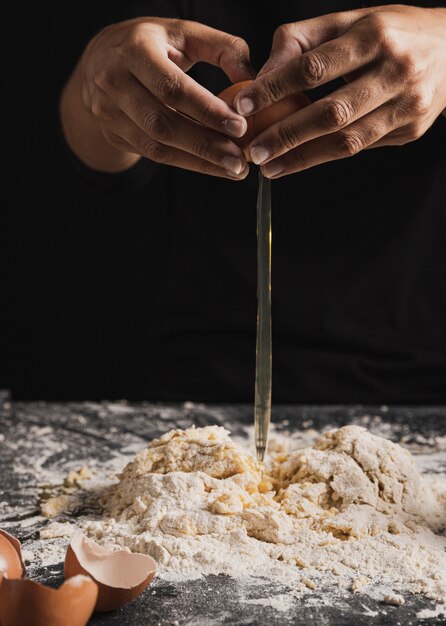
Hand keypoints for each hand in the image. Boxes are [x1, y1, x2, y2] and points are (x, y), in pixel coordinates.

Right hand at [63, 18, 253, 177]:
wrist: (100, 61)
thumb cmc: (153, 44)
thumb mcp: (185, 33)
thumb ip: (224, 48)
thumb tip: (252, 82)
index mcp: (134, 49)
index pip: (172, 87)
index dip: (207, 110)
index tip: (240, 126)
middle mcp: (114, 81)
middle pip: (162, 122)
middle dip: (206, 144)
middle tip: (240, 159)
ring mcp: (109, 112)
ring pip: (157, 145)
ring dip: (200, 161)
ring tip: (234, 169)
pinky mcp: (114, 134)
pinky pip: (154, 156)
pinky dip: (188, 164)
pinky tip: (215, 168)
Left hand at [233, 6, 445, 177]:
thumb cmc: (389, 32)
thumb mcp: (347, 21)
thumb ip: (300, 41)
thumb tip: (260, 76)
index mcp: (374, 35)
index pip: (313, 67)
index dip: (274, 88)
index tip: (242, 106)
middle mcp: (396, 71)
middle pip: (331, 112)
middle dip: (286, 135)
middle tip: (254, 151)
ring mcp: (407, 105)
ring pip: (347, 140)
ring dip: (302, 157)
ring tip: (269, 167)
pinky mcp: (409, 131)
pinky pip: (359, 148)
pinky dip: (324, 157)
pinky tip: (298, 162)